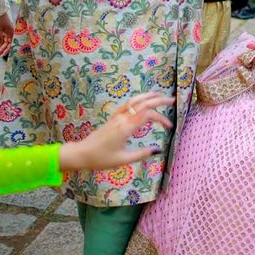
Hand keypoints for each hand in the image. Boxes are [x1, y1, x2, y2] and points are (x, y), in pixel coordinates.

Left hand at [0, 13, 13, 56]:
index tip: (2, 54)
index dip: (7, 49)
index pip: (11, 43)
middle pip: (7, 43)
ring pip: (3, 40)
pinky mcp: (1, 29)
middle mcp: (9, 32)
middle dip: (2, 49)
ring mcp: (5, 30)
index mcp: (11, 32)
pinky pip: (0, 37)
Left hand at [58, 93, 174, 170]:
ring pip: (134, 100)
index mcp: (126, 128)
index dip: (161, 118)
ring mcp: (116, 116)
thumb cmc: (101, 159)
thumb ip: (142, 154)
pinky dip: (137, 100)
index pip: (148, 115)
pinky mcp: (113, 117)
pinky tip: (142, 101)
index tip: (169, 127)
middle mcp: (122, 118)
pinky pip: (127, 104)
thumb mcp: (123, 160)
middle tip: (172, 100)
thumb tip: (158, 150)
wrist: (82, 154)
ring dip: (148, 96)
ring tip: (159, 95)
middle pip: (143, 103)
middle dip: (158, 100)